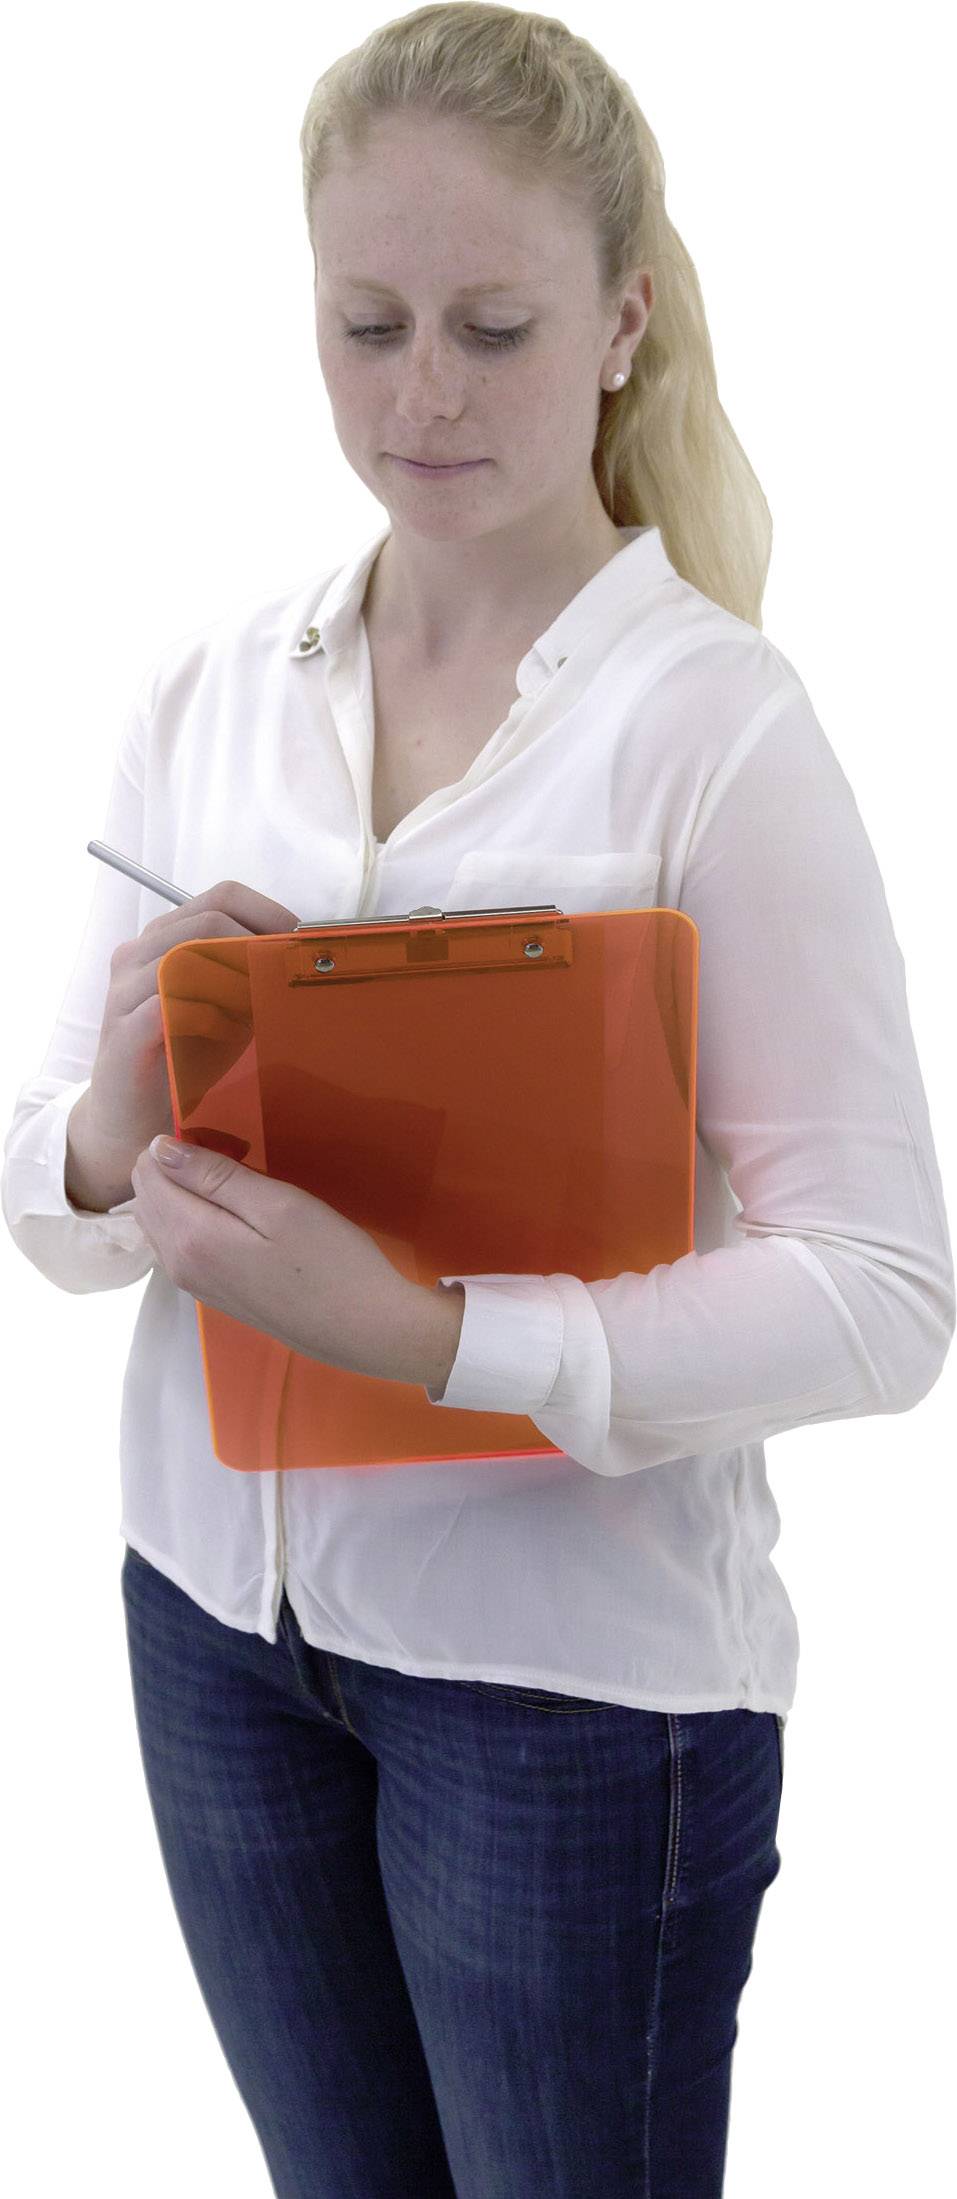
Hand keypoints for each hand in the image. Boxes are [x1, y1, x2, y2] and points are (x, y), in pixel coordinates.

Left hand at [128, 1136, 459, 1384]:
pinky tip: (240, 1216)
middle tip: (236, 1158)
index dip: (179, 1144)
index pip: (148, 1171)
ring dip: (186, 1191)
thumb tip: (159, 1148)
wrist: (363, 1329)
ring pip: (160, 1220)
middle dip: (177, 1166)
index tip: (227, 1142)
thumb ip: (213, 1175)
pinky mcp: (212, 1294)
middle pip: (147, 1195)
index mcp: (190, 1235)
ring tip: (241, 1183)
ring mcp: (193, 1283)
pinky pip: (178, 1244)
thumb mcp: (278, 1204)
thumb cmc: (331, 1260)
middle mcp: (178, 1263)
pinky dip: (194, 1218)